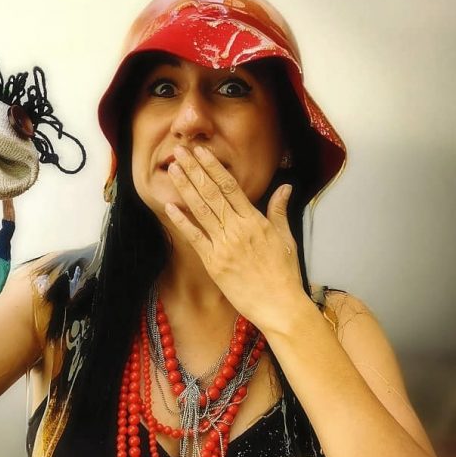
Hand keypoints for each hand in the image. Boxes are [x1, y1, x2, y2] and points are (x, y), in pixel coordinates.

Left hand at [164, 144, 306, 333]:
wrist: (280, 305)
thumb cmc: (285, 274)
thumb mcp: (286, 238)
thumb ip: (279, 210)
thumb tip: (284, 187)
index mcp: (255, 220)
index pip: (230, 186)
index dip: (213, 166)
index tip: (201, 151)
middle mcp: (237, 229)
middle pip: (211, 192)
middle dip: (194, 169)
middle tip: (179, 151)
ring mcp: (224, 245)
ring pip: (200, 210)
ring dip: (185, 187)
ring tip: (172, 168)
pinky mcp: (213, 263)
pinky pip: (194, 237)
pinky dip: (181, 221)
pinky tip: (169, 205)